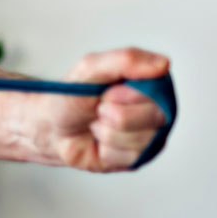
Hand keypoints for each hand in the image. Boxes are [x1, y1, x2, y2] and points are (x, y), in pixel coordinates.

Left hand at [41, 48, 170, 172]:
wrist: (52, 128)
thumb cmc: (73, 97)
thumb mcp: (90, 68)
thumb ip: (126, 59)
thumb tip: (163, 65)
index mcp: (152, 83)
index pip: (158, 88)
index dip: (125, 94)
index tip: (106, 93)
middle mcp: (159, 109)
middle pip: (154, 115)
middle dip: (113, 113)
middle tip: (99, 109)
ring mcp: (152, 135)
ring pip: (139, 138)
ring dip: (106, 131)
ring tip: (98, 125)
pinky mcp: (140, 158)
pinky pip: (130, 157)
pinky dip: (107, 150)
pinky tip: (100, 143)